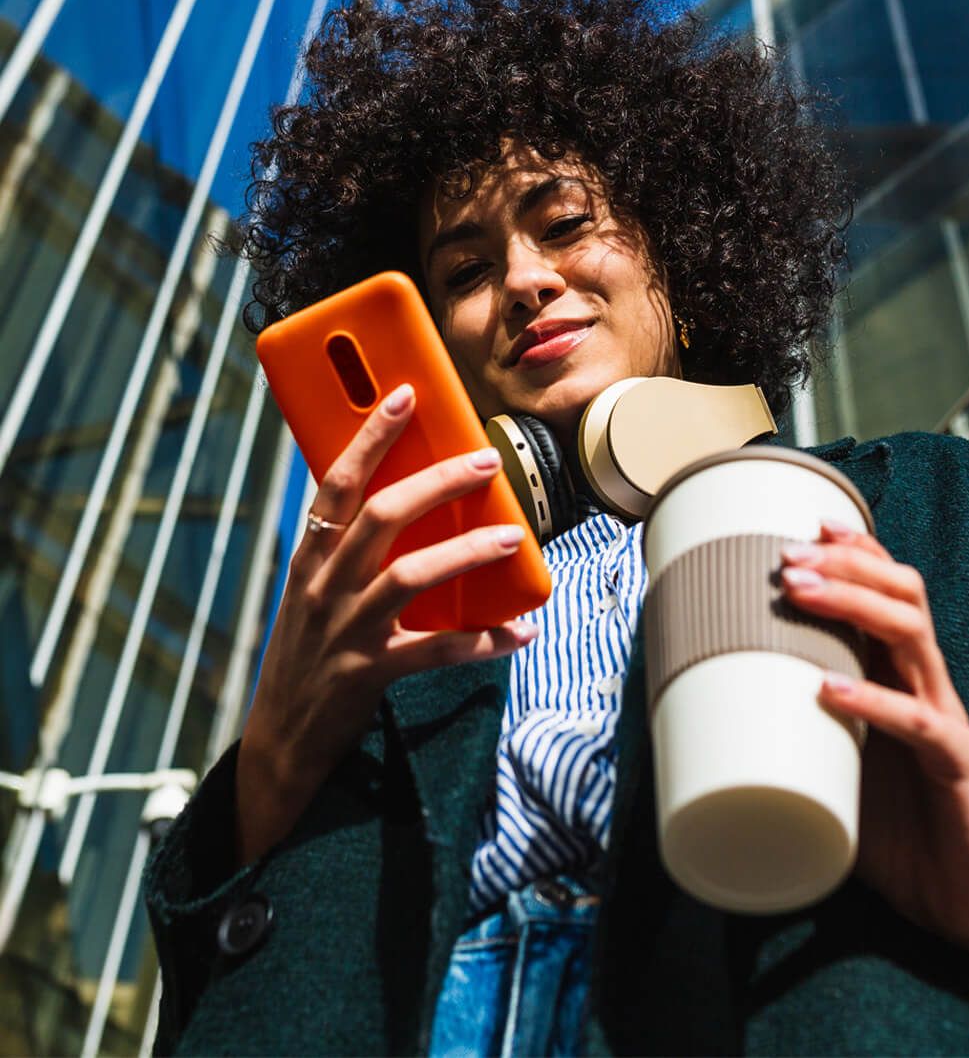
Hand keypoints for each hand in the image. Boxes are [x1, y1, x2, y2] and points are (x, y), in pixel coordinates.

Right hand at [236, 384, 537, 862]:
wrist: (280, 740)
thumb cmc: (307, 653)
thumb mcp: (311, 592)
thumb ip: (347, 550)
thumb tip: (404, 496)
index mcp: (310, 557)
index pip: (337, 482)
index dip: (371, 436)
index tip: (406, 395)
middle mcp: (324, 586)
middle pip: (381, 516)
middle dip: (438, 482)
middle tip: (486, 461)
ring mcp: (346, 630)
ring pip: (411, 575)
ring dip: (468, 551)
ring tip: (514, 535)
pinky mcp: (370, 672)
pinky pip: (437, 651)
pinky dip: (484, 641)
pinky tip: (521, 631)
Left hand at [779, 522, 968, 945]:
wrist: (964, 900)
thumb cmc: (895, 827)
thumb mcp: (833, 765)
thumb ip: (791, 732)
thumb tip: (700, 714)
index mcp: (902, 676)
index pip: (890, 590)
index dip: (856, 550)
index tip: (806, 524)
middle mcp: (928, 684)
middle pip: (903, 595)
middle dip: (846, 565)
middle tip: (787, 558)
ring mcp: (948, 720)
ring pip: (913, 635)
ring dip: (855, 606)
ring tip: (802, 594)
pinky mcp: (959, 766)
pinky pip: (920, 723)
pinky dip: (873, 702)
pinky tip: (830, 690)